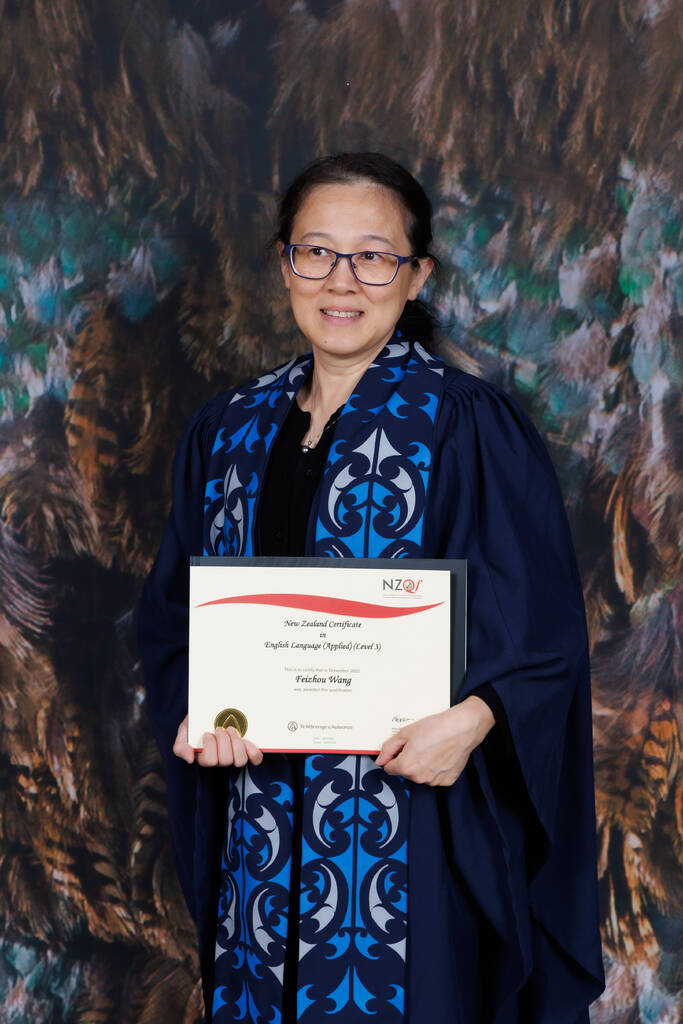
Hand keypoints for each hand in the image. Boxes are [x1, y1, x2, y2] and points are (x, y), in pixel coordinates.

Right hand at [172, 715, 263, 767]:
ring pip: (240, 761)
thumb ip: (181, 745)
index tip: (207, 732)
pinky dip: (253, 751)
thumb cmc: (198, 721)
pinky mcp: (248, 750)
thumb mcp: (184, 730)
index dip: (209, 747)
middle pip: (225, 761)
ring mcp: (235, 755)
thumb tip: (189, 759)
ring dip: (236, 744)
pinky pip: (255, 759)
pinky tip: (247, 740)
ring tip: (231, 730)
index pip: (209, 761)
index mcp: (205, 756)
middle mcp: (221, 758)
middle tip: (220, 728)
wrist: (212, 709)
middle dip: (223, 741)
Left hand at [374, 696, 494, 785]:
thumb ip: (389, 748)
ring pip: (421, 774)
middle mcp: (420, 777)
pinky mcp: (447, 780)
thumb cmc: (437, 728)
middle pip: (405, 771)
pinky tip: (440, 755)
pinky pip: (435, 776)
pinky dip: (436, 768)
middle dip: (408, 760)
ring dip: (422, 765)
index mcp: (406, 766)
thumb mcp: (406, 732)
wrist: (462, 728)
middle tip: (419, 744)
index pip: (389, 768)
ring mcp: (434, 780)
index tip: (401, 749)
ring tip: (431, 748)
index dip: (394, 756)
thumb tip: (380, 759)